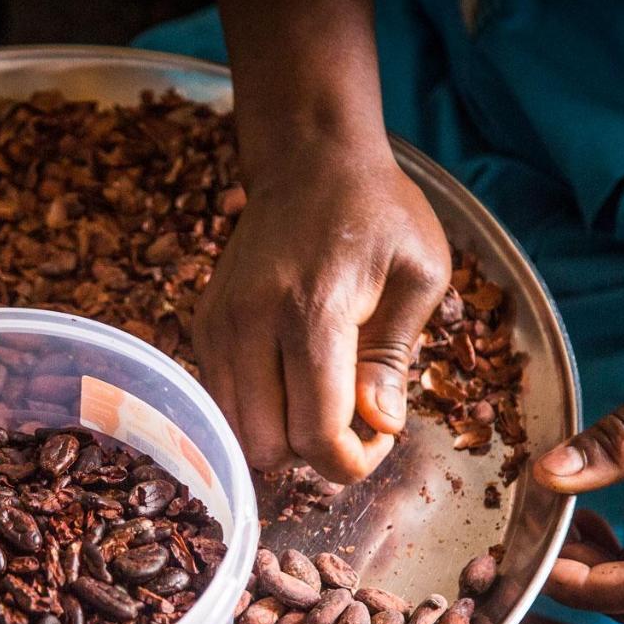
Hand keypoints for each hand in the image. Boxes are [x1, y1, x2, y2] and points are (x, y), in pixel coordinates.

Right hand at [195, 138, 450, 482]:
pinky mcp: (204, 324)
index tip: (379, 440)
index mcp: (312, 314)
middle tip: (352, 422)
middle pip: (267, 447)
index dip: (351, 463)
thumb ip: (395, 359)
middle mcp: (252, 324)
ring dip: (280, 437)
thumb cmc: (378, 213)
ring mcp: (219, 325)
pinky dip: (256, 410)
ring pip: (235, 432)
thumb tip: (378, 427)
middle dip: (314, 455)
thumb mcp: (419, 275)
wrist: (309, 160)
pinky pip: (221, 400)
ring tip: (320, 402)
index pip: (316, 436)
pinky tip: (290, 381)